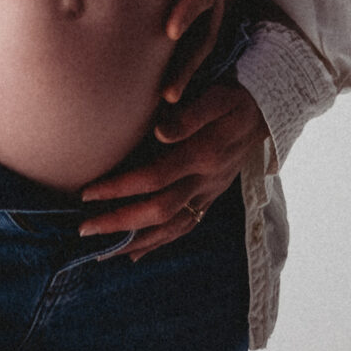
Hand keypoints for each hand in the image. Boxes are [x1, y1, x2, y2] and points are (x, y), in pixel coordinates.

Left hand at [78, 81, 268, 259]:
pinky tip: (137, 254)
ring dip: (136, 242)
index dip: (120, 187)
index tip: (87, 192)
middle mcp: (205, 180)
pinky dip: (159, 243)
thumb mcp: (218, 96)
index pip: (154, 177)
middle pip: (159, 210)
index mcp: (202, 155)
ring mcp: (209, 193)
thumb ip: (191, 114)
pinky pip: (185, 228)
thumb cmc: (234, 97)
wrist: (266, 111)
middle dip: (120, 222)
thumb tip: (161, 131)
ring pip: (172, 227)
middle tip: (84, 229)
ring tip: (102, 252)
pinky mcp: (211, 198)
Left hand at [155, 0, 262, 103]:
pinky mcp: (221, 5)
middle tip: (167, 94)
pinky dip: (194, 67)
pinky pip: (207, 40)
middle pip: (208, 26)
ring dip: (190, 72)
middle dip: (188, 60)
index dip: (188, 5)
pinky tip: (172, 95)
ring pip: (209, 41)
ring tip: (166, 107)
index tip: (168, 29)